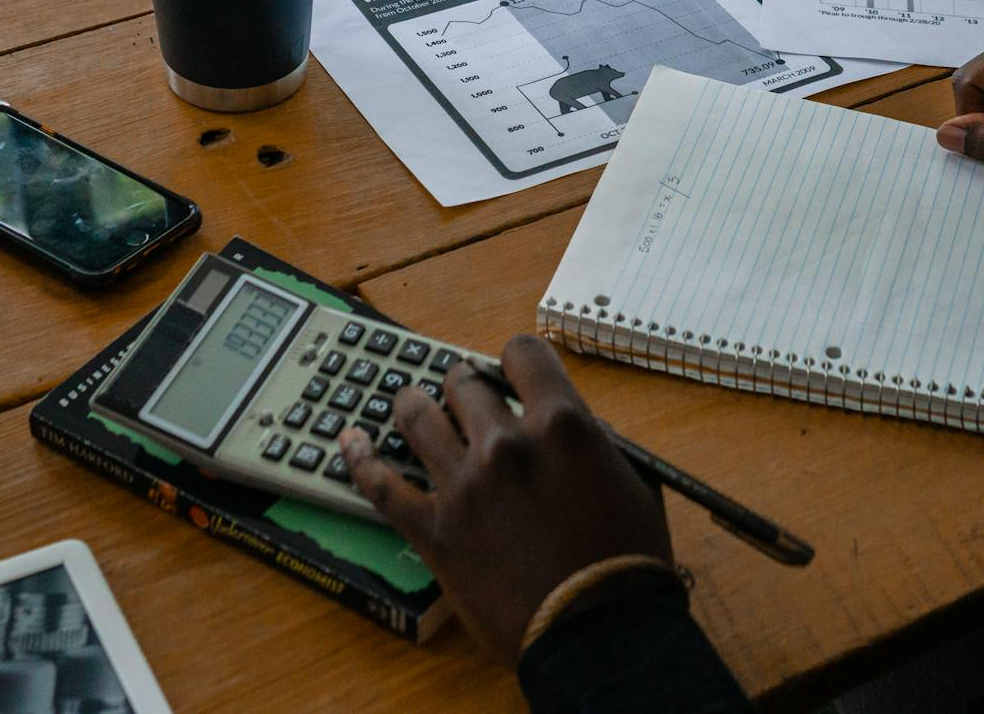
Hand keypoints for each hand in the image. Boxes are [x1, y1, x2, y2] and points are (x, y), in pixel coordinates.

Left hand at [338, 335, 671, 665]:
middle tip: (464, 399)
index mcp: (562, 424)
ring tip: (408, 402)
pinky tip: (349, 441)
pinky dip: (360, 458)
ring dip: (412, 404)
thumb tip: (573, 427)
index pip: (523, 354)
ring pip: (417, 418)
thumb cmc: (625, 561)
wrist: (596, 630)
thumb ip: (597, 443)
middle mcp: (507, 442)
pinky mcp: (433, 528)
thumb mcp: (634, 482)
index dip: (514, 359)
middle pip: (465, 383)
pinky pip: (381, 484)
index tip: (511, 373)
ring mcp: (463, 484)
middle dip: (464, 386)